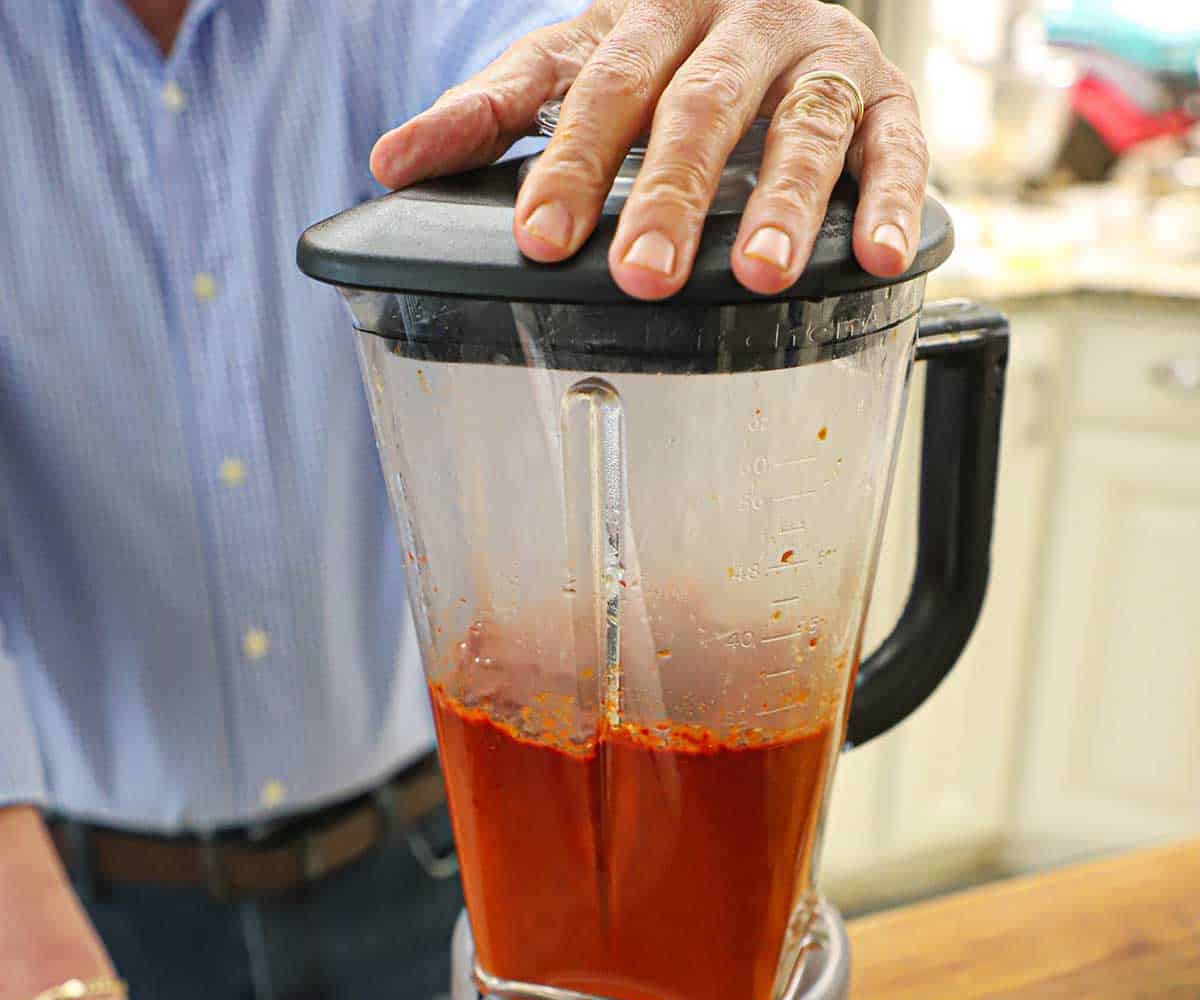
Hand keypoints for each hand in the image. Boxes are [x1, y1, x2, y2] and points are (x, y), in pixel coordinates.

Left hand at [371, 0, 927, 299]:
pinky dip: (892, 201)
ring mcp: (815, 59)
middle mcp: (735, 28)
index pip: (600, 90)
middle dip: (670, 194)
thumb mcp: (568, 65)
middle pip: (698, 107)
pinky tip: (879, 259)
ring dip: (784, 201)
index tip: (542, 238)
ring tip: (760, 275)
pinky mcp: (884, 97)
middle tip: (642, 275)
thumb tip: (390, 164)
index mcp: (649, 19)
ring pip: (801, 125)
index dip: (572, 164)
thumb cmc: (656, 51)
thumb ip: (490, 111)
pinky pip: (898, 146)